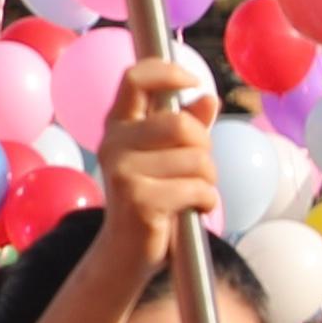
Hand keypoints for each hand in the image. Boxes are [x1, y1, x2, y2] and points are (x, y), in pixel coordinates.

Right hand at [96, 52, 221, 245]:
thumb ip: (188, 126)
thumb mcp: (169, 156)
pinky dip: (206, 201)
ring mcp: (122, 172)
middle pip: (180, 124)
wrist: (126, 251)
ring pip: (196, 159)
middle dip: (204, 146)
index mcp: (119, 125)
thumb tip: (208, 98)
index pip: (135, 78)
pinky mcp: (138, 199)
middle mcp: (113, 143)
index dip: (168, 72)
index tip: (191, 82)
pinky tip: (192, 210)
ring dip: (208, 179)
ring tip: (192, 193)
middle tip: (199, 167)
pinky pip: (197, 188)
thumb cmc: (153, 197)